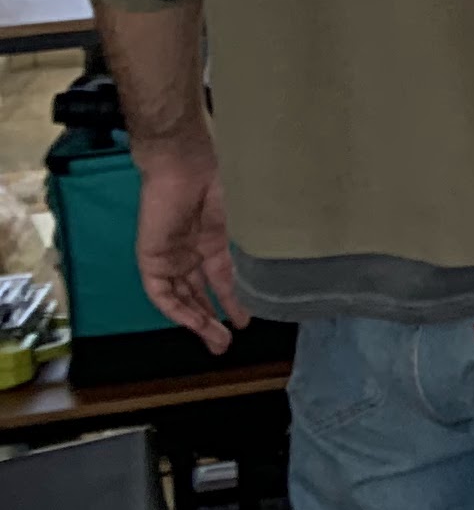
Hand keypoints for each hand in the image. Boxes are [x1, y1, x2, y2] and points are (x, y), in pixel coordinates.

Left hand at [133, 135, 248, 353]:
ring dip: (197, 321)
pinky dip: (177, 309)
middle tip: (226, 343)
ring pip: (182, 297)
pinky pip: (162, 293)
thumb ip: (253, 242)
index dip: (234, 300)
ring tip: (217, 342)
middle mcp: (191, 251)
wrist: (185, 165)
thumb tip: (285, 257)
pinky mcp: (151, 258)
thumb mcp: (244, 218)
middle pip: (200, 293)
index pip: (222, 278)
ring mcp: (171, 255)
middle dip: (212, 319)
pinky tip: (195, 323)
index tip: (247, 321)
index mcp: (214, 239)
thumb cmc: (221, 181)